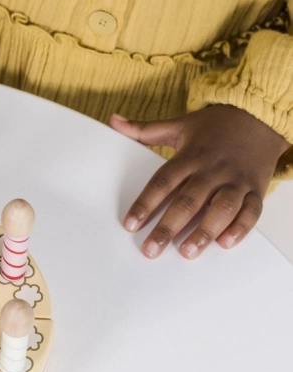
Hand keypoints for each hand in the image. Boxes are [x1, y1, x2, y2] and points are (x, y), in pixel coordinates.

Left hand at [110, 105, 289, 258]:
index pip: (163, 181)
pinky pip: (251, 211)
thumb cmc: (214, 127)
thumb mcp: (178, 125)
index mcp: (190, 156)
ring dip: (204, 232)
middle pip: (188, 201)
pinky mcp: (255, 190)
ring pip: (221, 209)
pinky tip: (224, 244)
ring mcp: (235, 181)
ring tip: (186, 252)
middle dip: (168, 227)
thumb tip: (113, 120)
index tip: (130, 224)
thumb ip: (145, 130)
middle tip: (151, 250)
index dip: (145, 203)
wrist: (258, 118)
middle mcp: (212, 170)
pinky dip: (240, 228)